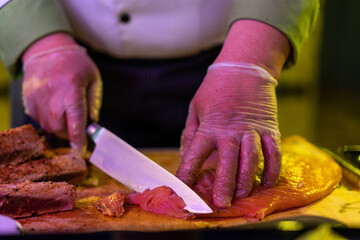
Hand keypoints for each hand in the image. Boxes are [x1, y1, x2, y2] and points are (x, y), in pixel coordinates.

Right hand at [22, 34, 101, 151]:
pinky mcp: (28, 98)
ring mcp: (37, 96)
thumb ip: (93, 102)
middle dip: (68, 133)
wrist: (47, 48)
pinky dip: (47, 120)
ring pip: (47, 125)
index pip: (75, 118)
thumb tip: (92, 123)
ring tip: (65, 116)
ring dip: (58, 128)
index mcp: (71, 87)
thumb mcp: (92, 78)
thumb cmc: (75, 63)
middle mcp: (52, 93)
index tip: (81, 148)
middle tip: (76, 130)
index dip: (78, 136)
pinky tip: (54, 110)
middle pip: (58, 126)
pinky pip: (37, 118)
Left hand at [176, 62, 280, 207]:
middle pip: (228, 163)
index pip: (194, 155)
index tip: (182, 190)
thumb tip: (186, 156)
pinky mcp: (269, 128)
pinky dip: (272, 169)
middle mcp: (231, 130)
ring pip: (252, 160)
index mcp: (209, 126)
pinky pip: (274, 152)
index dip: (187, 174)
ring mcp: (252, 129)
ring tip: (243, 196)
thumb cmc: (215, 89)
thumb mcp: (195, 107)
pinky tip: (266, 182)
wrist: (244, 67)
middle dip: (224, 185)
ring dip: (248, 181)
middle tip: (222, 203)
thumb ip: (191, 132)